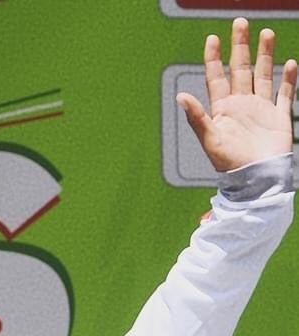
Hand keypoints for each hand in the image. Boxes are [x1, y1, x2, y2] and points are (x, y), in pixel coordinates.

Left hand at [176, 18, 296, 171]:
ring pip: (262, 75)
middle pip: (240, 69)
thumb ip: (196, 117)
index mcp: (222, 108)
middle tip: (240, 23)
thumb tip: (180, 96)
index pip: (216, 77)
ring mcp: (260, 109)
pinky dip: (288, 79)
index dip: (213, 58)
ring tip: (266, 33)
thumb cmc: (229, 163)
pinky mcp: (278, 116)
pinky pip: (284, 93)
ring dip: (264, 55)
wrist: (255, 179)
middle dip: (240, 46)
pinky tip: (289, 63)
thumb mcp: (209, 139)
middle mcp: (240, 104)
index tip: (212, 39)